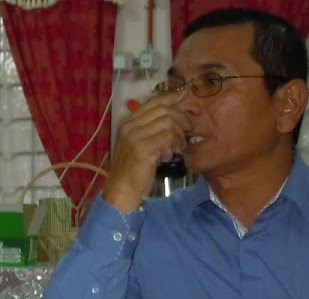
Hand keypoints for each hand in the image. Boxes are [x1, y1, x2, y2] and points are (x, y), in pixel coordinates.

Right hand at [103, 90, 192, 212]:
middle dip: (181, 118)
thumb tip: (173, 115)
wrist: (121, 191)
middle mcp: (129, 126)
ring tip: (179, 146)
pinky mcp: (143, 148)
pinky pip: (168, 135)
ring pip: (168, 121)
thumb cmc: (132, 170)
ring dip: (179, 133)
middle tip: (187, 131)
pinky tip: (175, 152)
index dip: (172, 97)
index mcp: (127, 122)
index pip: (153, 101)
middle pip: (164, 109)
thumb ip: (150, 128)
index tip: (186, 96)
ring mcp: (134, 136)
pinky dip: (176, 143)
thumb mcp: (138, 144)